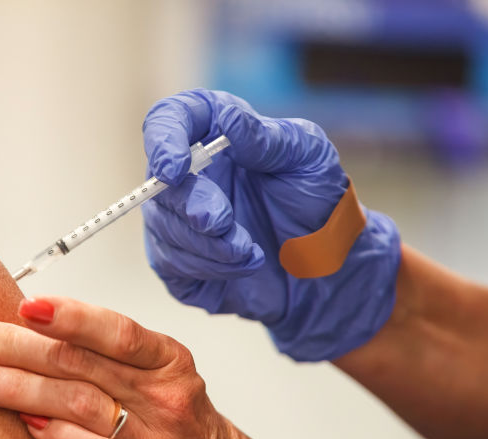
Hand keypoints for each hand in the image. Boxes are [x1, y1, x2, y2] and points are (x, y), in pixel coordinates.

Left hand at [0, 297, 278, 438]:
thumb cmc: (182, 437)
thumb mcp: (161, 384)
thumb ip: (106, 362)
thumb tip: (26, 331)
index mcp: (168, 365)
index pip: (116, 331)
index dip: (68, 315)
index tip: (21, 303)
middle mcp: (162, 399)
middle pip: (79, 363)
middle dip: (13, 344)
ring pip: (78, 404)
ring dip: (17, 388)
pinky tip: (25, 427)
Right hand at [142, 89, 400, 360]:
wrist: (327, 262)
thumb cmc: (317, 198)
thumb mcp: (307, 157)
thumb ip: (267, 138)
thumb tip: (228, 120)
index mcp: (214, 132)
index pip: (168, 120)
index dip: (162, 141)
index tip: (174, 170)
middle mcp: (189, 173)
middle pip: (160, 184)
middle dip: (191, 208)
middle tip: (222, 223)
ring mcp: (180, 218)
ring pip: (164, 230)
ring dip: (207, 245)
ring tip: (252, 252)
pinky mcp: (182, 261)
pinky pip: (173, 266)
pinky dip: (208, 269)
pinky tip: (244, 266)